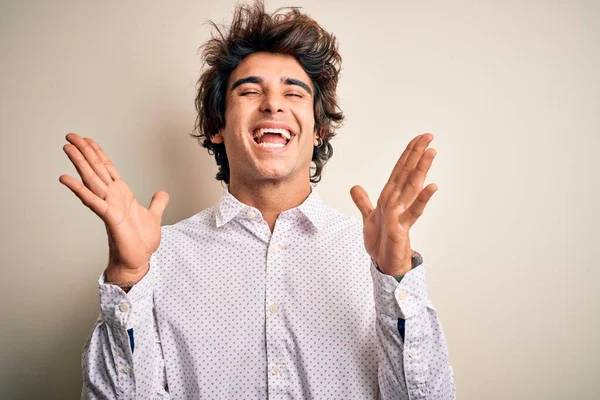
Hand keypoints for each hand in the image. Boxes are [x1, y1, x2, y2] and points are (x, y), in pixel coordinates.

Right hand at [59, 133, 168, 281]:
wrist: (139, 261)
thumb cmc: (141, 242)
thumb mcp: (154, 216)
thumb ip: (157, 203)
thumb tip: (162, 193)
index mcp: (122, 194)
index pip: (108, 168)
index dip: (98, 153)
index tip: (87, 140)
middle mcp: (112, 197)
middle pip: (96, 169)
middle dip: (84, 152)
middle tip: (70, 135)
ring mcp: (108, 206)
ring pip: (91, 180)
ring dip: (79, 163)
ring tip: (67, 147)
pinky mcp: (109, 217)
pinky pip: (92, 201)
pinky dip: (79, 189)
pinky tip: (66, 178)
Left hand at [351, 133, 437, 275]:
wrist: (384, 263)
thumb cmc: (381, 241)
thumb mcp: (368, 217)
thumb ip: (363, 201)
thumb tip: (355, 187)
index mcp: (391, 197)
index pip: (400, 170)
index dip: (408, 153)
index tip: (419, 138)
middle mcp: (399, 202)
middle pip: (408, 173)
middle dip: (417, 154)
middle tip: (429, 136)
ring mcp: (402, 213)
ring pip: (413, 187)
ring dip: (422, 169)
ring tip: (431, 152)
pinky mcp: (402, 227)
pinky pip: (413, 211)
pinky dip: (422, 198)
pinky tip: (432, 185)